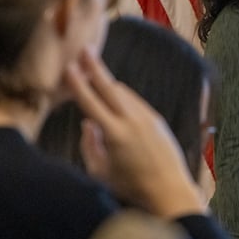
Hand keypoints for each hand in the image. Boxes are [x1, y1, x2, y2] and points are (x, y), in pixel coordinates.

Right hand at [65, 48, 205, 217]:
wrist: (169, 189)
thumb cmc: (131, 187)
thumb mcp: (101, 172)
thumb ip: (89, 146)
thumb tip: (87, 123)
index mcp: (114, 134)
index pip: (91, 102)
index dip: (78, 84)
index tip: (69, 67)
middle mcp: (132, 121)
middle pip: (109, 87)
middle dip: (95, 67)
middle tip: (85, 49)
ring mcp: (147, 118)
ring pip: (124, 93)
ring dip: (108, 82)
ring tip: (94, 71)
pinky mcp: (157, 120)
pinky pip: (136, 101)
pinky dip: (123, 96)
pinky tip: (114, 95)